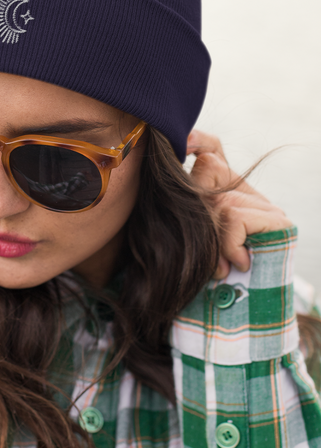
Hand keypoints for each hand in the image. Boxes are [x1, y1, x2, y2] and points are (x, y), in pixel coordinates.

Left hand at [187, 130, 292, 279]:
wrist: (242, 310)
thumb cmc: (201, 274)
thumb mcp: (184, 236)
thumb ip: (180, 208)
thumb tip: (173, 166)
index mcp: (223, 190)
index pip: (212, 150)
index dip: (199, 141)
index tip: (184, 144)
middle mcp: (245, 191)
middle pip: (209, 169)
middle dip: (198, 211)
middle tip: (208, 253)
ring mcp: (264, 205)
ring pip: (219, 199)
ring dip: (212, 240)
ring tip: (218, 267)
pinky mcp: (278, 222)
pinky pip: (234, 217)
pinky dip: (228, 244)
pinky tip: (238, 263)